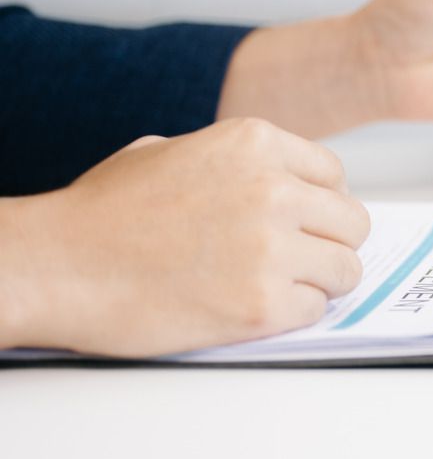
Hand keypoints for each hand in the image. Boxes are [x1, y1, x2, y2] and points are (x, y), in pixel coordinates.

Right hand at [0, 119, 368, 356]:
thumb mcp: (172, 151)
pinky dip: (291, 315)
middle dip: (328, 244)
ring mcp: (271, 247)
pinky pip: (315, 310)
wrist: (54, 266)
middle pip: (352, 222)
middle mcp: (273, 189)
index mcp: (255, 142)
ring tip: (276, 287)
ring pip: (345, 269)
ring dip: (318, 282)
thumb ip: (237, 161)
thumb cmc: (102, 214)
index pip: (334, 175)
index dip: (320, 204)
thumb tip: (286, 182)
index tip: (303, 223)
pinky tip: (252, 309)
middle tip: (297, 261)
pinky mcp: (261, 304)